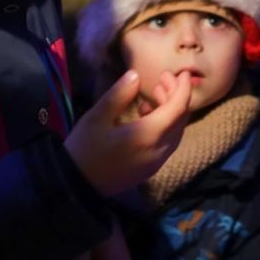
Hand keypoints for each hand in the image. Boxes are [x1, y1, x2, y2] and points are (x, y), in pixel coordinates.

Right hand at [65, 69, 190, 196]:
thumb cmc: (85, 149)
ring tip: (156, 92)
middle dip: (177, 96)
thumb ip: (119, 95)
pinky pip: (167, 143)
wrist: (77, 186)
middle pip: (180, 120)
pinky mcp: (149, 168)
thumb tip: (135, 75)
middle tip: (163, 78)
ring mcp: (156, 162)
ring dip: (171, 111)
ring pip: (175, 132)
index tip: (183, 72)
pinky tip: (147, 114)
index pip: (177, 108)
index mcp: (149, 135)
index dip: (182, 88)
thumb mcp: (97, 117)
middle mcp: (159, 150)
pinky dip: (165, 125)